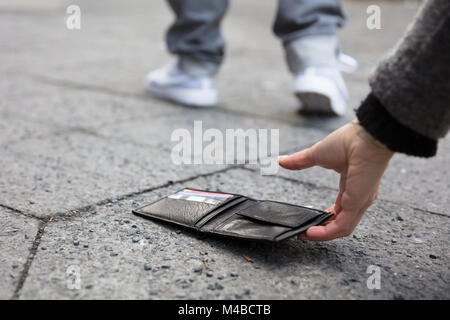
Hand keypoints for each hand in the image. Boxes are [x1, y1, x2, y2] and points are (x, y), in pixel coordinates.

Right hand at [278, 121, 393, 240]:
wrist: (365, 138)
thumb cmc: (349, 141)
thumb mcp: (317, 154)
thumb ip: (299, 161)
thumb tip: (282, 161)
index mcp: (352, 184)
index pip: (341, 208)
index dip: (325, 217)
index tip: (311, 220)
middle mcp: (359, 196)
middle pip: (342, 222)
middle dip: (323, 230)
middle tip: (306, 232)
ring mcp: (360, 202)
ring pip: (342, 228)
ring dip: (323, 234)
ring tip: (306, 235)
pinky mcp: (357, 204)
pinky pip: (342, 226)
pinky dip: (326, 232)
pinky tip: (312, 232)